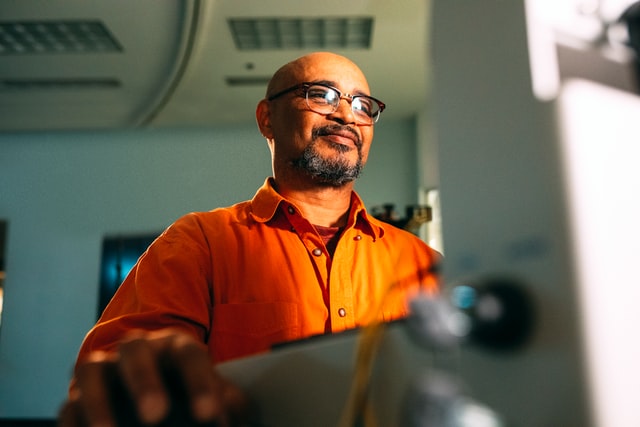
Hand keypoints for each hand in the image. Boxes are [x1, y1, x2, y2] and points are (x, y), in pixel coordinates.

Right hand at [59, 329, 253, 426]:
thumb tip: (233, 410)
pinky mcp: (76, 398)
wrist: (156, 406)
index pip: (188, 355)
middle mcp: (137, 351)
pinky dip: (76, 423)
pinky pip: (68, 406)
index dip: (199, 383)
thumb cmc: (189, 398)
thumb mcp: (210, 398)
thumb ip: (224, 402)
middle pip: (135, 351)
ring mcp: (102, 371)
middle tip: (156, 416)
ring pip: (90, 371)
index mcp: (176, 347)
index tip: (209, 415)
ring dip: (98, 403)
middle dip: (144, 381)